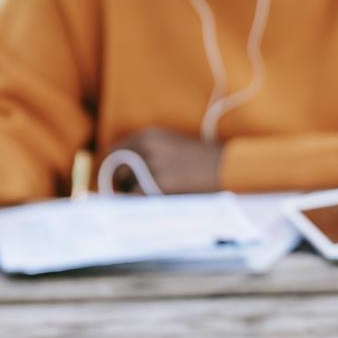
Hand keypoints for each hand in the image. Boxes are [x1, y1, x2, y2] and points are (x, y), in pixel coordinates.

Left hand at [106, 129, 223, 194]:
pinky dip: (142, 203)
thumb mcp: (172, 146)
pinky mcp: (160, 183)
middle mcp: (147, 147)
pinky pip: (138, 197)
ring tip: (153, 195)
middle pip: (116, 168)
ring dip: (134, 193)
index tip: (112, 178)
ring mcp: (153, 165)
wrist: (228, 167)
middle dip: (119, 183)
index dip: (109, 167)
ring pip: (127, 185)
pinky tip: (157, 201)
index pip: (114, 150)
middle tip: (127, 193)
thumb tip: (118, 172)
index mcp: (149, 134)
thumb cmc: (202, 160)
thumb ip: (147, 153)